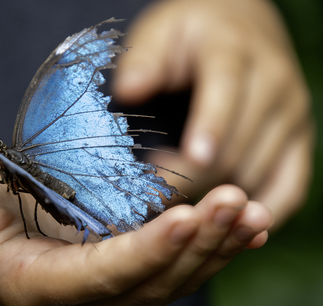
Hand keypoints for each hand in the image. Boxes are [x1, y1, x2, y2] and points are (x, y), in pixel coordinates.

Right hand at [0, 164, 271, 304]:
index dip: (143, 252)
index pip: (102, 276)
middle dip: (196, 245)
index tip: (184, 215)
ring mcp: (100, 276)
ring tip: (251, 212)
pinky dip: (206, 242)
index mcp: (38, 284)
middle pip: (150, 281)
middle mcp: (78, 289)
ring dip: (213, 245)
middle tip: (239, 204)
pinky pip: (167, 259)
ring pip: (169, 275)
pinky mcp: (112, 257)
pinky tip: (240, 224)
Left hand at [113, 0, 313, 229]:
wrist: (237, 27)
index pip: (224, 91)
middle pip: (238, 145)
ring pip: (258, 171)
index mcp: (234, 51)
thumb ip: (145, 60)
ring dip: (217, 196)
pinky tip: (230, 227)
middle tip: (151, 197)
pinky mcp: (300, 139)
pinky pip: (291, 187)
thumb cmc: (188, 35)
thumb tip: (130, 91)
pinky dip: (263, 211)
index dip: (208, 128)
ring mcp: (293, 113)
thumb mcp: (159, 34)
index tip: (189, 162)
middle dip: (195, 178)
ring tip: (175, 203)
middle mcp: (273, 82)